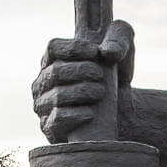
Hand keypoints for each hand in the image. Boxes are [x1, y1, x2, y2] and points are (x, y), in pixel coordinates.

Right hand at [31, 20, 134, 142]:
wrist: (121, 115)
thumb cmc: (115, 78)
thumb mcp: (123, 52)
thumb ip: (120, 39)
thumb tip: (108, 52)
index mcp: (53, 60)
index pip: (54, 47)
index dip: (74, 48)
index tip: (96, 52)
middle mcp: (43, 82)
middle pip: (56, 71)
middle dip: (83, 71)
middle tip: (101, 76)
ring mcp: (43, 105)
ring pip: (58, 95)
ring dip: (83, 92)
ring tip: (101, 92)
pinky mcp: (50, 127)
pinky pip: (59, 118)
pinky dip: (78, 114)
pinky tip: (92, 113)